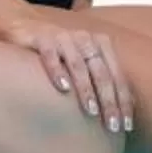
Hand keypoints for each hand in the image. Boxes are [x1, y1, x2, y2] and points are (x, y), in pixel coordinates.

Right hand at [9, 8, 134, 134]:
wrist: (25, 27)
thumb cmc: (59, 53)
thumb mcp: (82, 62)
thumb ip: (99, 80)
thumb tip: (121, 112)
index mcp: (100, 45)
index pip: (117, 76)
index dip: (123, 101)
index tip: (126, 126)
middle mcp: (85, 39)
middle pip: (102, 73)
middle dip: (109, 100)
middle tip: (112, 126)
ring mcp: (63, 37)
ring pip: (79, 65)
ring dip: (86, 89)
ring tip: (92, 111)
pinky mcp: (41, 38)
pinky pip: (51, 55)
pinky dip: (57, 71)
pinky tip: (63, 89)